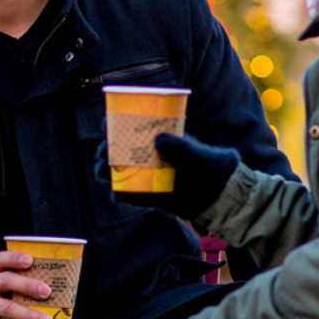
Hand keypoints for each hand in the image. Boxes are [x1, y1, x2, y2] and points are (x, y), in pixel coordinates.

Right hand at [106, 133, 241, 219]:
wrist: (216, 193)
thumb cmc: (206, 165)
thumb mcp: (194, 152)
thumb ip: (179, 146)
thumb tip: (158, 140)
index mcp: (154, 139)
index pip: (129, 129)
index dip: (114, 125)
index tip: (105, 123)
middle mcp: (146, 157)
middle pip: (117, 151)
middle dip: (105, 150)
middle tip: (102, 152)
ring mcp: (145, 176)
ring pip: (118, 173)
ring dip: (106, 172)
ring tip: (102, 172)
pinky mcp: (147, 196)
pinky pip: (128, 196)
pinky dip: (120, 195)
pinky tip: (117, 194)